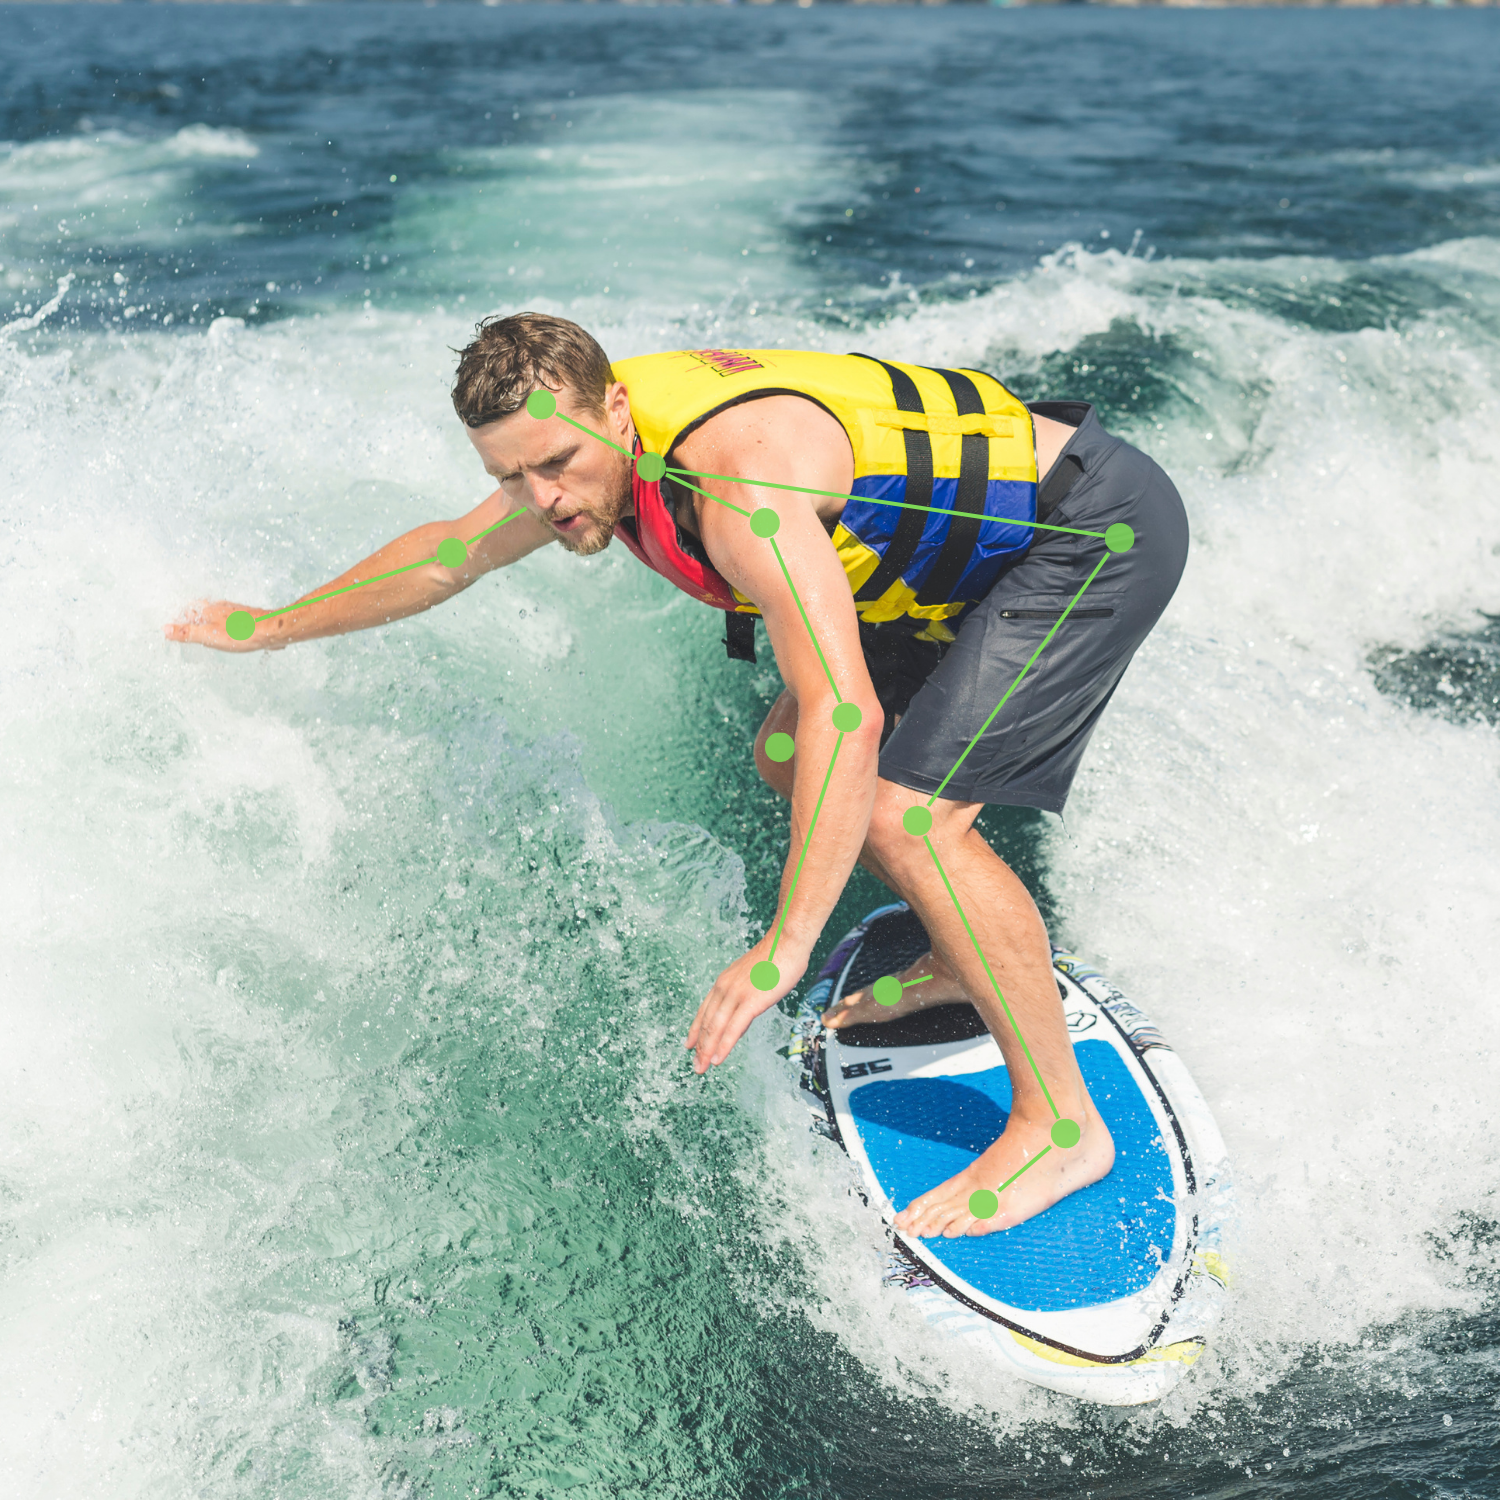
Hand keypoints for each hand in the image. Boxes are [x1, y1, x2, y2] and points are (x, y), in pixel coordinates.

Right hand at [163, 600, 280, 651]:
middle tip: (187, 627)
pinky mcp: (247, 618)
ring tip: (205, 631)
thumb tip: (165, 629)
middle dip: (194, 619)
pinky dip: (225, 627)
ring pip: (217, 615)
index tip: (174, 626)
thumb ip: (187, 633)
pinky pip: (231, 621)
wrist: (273, 630)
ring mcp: (235, 611)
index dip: (181, 618)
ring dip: (210, 622)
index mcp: (209, 610)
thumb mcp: (209, 636)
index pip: (188, 610)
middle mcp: (222, 607)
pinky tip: (230, 634)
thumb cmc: (242, 634)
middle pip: (202, 611)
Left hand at [686, 939, 807, 1074]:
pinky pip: (734, 1028)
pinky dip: (724, 1045)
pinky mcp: (751, 1001)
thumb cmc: (775, 958)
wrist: (787, 943)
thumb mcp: (752, 978)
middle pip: (708, 1022)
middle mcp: (725, 988)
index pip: (705, 1010)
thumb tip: (741, 1017)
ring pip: (716, 1028)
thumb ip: (743, 997)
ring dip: (707, 1050)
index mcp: (724, 982)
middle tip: (696, 1065)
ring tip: (702, 1068)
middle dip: (700, 1046)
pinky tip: (718, 1058)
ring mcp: (737, 994)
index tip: (689, 1045)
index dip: (696, 1029)